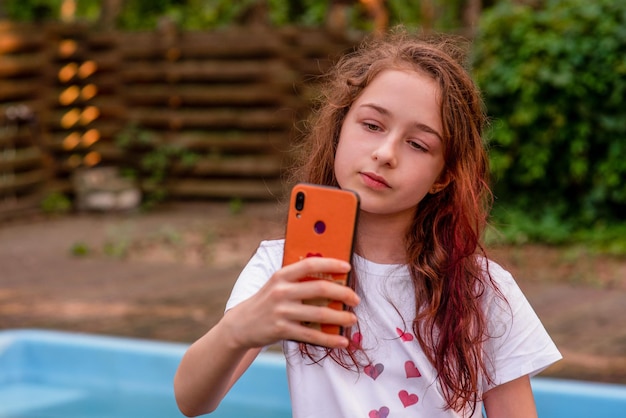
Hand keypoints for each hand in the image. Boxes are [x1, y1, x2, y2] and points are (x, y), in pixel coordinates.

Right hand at [222, 257, 359, 349]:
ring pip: (319, 314)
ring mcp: (281, 311)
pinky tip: (342, 341)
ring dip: (340, 317)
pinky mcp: (282, 330)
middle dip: (343, 293)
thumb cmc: (267, 301)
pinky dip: (330, 340)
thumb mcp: (277, 284)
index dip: (331, 264)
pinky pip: (312, 335)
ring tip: (352, 319)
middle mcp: (281, 291)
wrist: (241, 324)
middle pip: (319, 288)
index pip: (310, 264)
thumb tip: (331, 277)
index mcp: (281, 275)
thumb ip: (298, 279)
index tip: (347, 267)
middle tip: (356, 299)